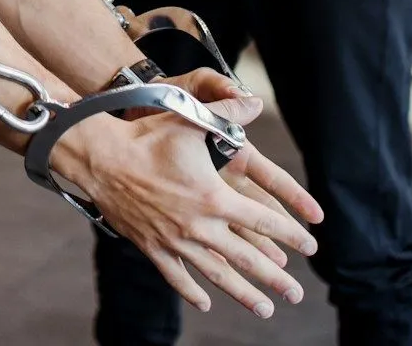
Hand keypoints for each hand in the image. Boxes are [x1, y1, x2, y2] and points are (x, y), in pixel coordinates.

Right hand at [58, 87, 323, 318]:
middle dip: (275, 278)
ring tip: (265, 310)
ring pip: (216, 275)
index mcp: (214, 198)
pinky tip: (206, 302)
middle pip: (246, 259)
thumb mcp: (191, 120)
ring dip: (243, 294)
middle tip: (297, 294)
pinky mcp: (152, 247)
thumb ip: (228, 113)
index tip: (310, 247)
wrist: (101, 159)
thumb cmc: (147, 137)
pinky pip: (177, 276)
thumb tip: (256, 101)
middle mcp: (199, 226)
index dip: (290, 234)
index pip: (263, 221)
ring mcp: (175, 240)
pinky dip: (192, 291)